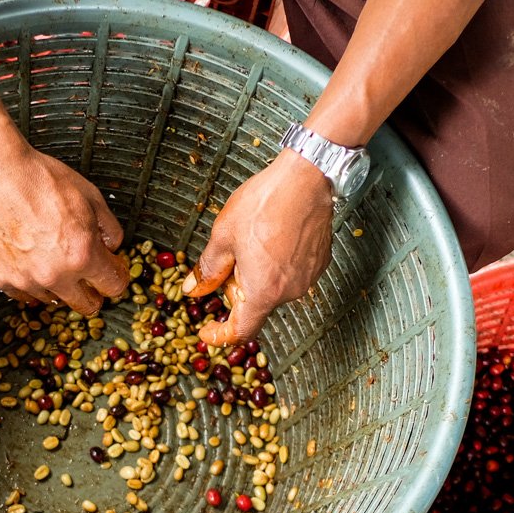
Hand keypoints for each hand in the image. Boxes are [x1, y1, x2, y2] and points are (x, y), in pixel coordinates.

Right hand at [0, 131, 128, 314]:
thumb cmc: (38, 179)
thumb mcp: (90, 196)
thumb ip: (109, 228)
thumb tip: (112, 246)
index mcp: (82, 255)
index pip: (114, 287)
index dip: (116, 275)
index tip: (112, 269)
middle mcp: (54, 274)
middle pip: (86, 306)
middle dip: (92, 291)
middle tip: (87, 274)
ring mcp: (25, 279)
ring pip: (53, 299)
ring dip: (59, 284)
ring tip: (51, 256)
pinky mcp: (0, 277)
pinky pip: (23, 292)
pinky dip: (30, 281)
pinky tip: (30, 259)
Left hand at [182, 150, 333, 345]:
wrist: (306, 177)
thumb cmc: (266, 203)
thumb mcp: (223, 236)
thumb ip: (207, 270)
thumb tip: (194, 289)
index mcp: (263, 291)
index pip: (241, 330)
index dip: (220, 335)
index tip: (208, 331)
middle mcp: (290, 291)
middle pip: (256, 305)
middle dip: (237, 289)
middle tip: (230, 258)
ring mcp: (308, 278)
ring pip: (274, 288)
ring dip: (258, 275)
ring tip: (253, 240)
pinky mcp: (319, 262)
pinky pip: (291, 274)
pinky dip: (277, 265)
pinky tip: (272, 238)